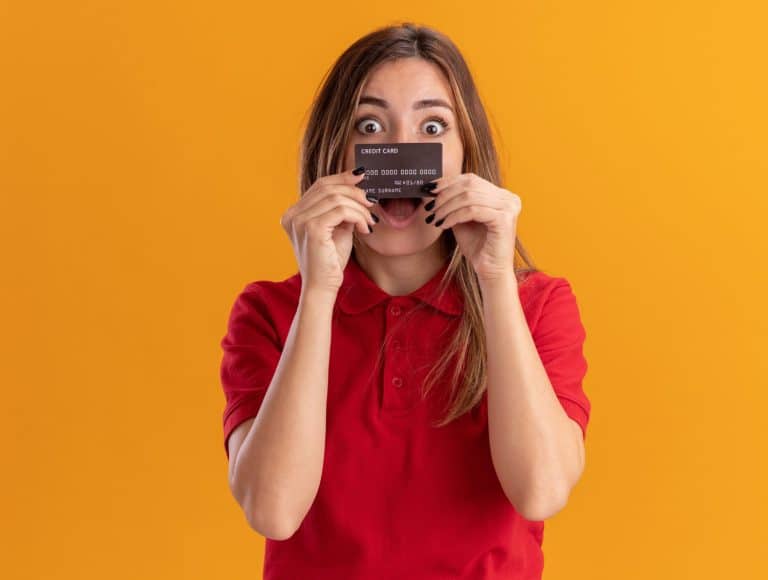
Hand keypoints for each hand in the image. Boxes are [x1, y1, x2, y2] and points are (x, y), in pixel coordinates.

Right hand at [280, 167, 377, 292]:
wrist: (323, 287)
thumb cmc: (330, 261)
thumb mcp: (337, 228)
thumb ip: (342, 209)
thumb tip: (358, 189)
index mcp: (294, 214)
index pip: (319, 185)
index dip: (342, 177)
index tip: (361, 176)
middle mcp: (293, 215)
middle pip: (327, 187)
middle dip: (354, 191)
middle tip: (371, 201)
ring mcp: (300, 221)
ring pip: (337, 198)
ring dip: (359, 208)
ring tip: (369, 221)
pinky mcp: (312, 229)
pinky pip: (341, 210)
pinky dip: (358, 216)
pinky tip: (365, 228)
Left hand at [424, 173, 520, 282]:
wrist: (490, 271)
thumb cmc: (477, 247)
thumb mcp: (460, 219)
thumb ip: (451, 202)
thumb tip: (430, 188)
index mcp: (501, 195)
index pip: (471, 179)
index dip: (447, 182)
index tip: (428, 189)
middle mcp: (508, 198)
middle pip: (469, 185)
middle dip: (445, 195)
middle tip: (430, 206)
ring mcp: (509, 207)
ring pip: (469, 197)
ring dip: (447, 207)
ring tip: (435, 218)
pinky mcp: (504, 219)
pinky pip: (472, 211)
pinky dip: (454, 216)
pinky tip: (444, 225)